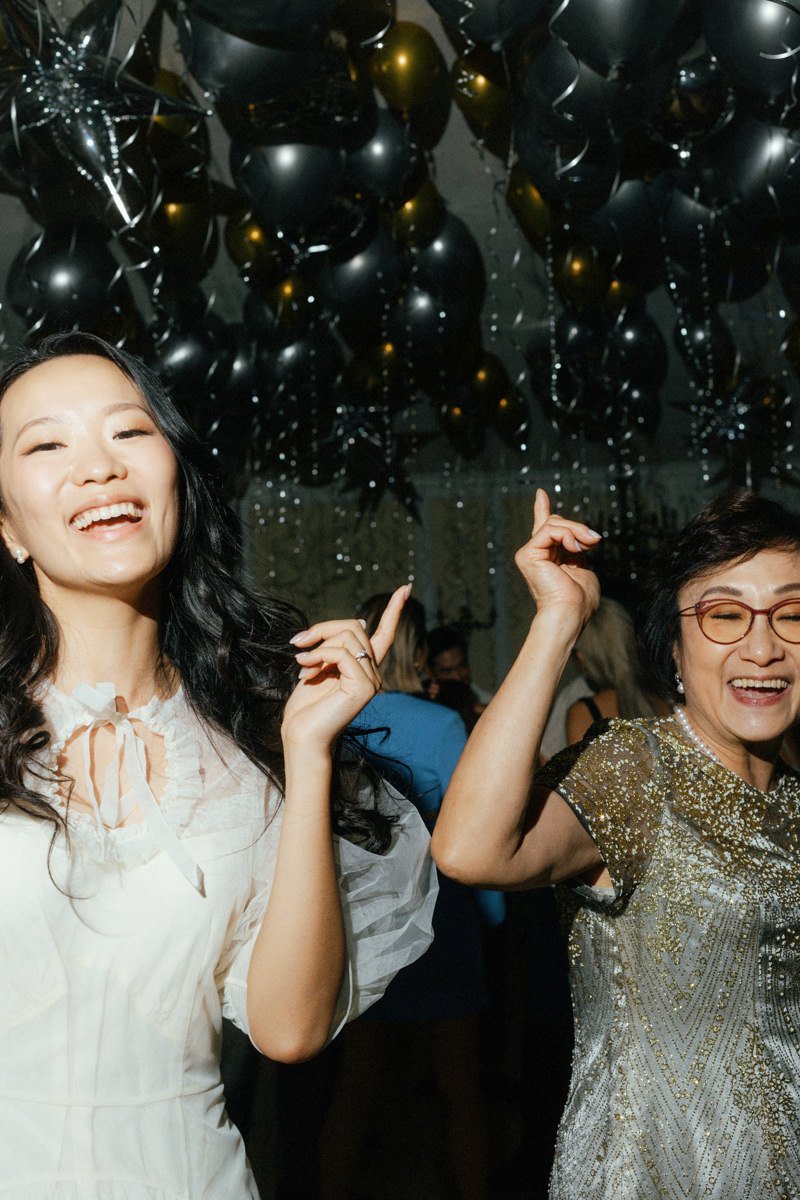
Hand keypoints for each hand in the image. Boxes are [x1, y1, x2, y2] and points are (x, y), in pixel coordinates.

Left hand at [281, 584, 409, 752]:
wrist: (302, 736)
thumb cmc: (306, 706)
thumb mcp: (321, 665)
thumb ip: (337, 646)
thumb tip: (358, 621)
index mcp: (364, 667)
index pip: (384, 633)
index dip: (394, 609)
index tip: (406, 588)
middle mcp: (373, 672)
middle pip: (354, 626)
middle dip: (323, 629)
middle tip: (298, 644)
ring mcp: (372, 680)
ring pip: (348, 636)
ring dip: (318, 645)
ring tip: (301, 664)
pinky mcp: (364, 687)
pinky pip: (343, 653)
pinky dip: (319, 657)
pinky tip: (305, 671)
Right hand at [514, 489, 600, 627]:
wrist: (569, 613)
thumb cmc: (579, 599)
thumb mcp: (583, 566)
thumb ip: (578, 549)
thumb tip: (582, 535)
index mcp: (548, 558)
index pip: (545, 529)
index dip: (542, 509)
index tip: (540, 494)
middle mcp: (536, 554)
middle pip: (557, 522)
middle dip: (578, 528)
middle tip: (594, 540)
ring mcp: (530, 553)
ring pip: (555, 523)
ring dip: (577, 531)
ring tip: (588, 545)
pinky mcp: (527, 554)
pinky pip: (549, 530)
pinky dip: (567, 536)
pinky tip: (575, 549)